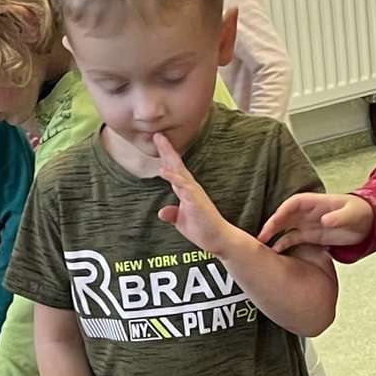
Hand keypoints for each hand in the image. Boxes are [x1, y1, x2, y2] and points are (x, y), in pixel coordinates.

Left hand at [153, 136, 231, 257]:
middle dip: (167, 150)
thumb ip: (172, 214)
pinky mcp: (196, 201)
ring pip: (179, 172)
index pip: (174, 171)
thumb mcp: (182, 221)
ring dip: (170, 158)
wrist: (218, 239)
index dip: (166, 158)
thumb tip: (162, 212)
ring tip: (161, 144)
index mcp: (186, 191)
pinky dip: (173, 177)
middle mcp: (190, 188)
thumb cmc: (202, 229)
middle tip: (158, 135)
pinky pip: (183, 187)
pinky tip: (164, 170)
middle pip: (176, 165)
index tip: (158, 144)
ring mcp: (194, 193)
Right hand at [260, 191, 373, 254]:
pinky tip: (275, 252)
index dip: (283, 211)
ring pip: (285, 227)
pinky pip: (292, 239)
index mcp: (315, 202)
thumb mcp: (352, 214)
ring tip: (262, 247)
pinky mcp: (310, 236)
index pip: (294, 203)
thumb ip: (338, 217)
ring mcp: (307, 224)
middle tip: (261, 238)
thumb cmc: (360, 213)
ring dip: (273, 235)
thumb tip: (324, 220)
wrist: (367, 224)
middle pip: (284, 215)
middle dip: (272, 225)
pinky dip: (283, 244)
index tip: (275, 220)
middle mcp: (307, 212)